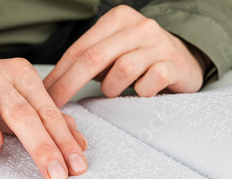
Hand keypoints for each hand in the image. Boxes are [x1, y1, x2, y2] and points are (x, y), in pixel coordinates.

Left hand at [44, 5, 208, 107]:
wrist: (185, 58)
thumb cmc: (143, 58)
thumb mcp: (115, 51)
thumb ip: (91, 60)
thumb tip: (56, 86)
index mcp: (118, 19)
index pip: (80, 48)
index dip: (59, 74)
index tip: (46, 94)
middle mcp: (139, 27)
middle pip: (95, 57)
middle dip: (71, 84)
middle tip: (57, 105)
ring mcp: (158, 44)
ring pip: (122, 69)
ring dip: (112, 87)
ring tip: (115, 91)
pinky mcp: (174, 64)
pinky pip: (149, 81)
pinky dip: (140, 91)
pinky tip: (141, 90)